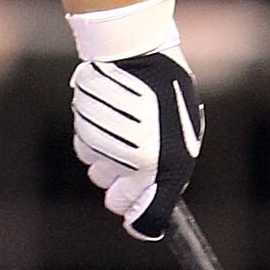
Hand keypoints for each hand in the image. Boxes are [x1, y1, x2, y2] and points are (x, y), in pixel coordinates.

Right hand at [70, 9, 203, 241]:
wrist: (136, 52)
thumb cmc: (167, 90)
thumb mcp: (184, 130)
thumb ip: (170, 168)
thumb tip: (154, 200)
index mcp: (164, 166)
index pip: (143, 218)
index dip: (140, 217)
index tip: (138, 212)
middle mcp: (133, 163)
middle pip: (115, 200)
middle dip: (122, 186)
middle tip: (134, 161)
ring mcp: (106, 148)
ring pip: (98, 172)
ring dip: (108, 159)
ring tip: (125, 128)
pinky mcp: (85, 131)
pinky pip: (85, 149)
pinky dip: (93, 140)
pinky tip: (108, 117)